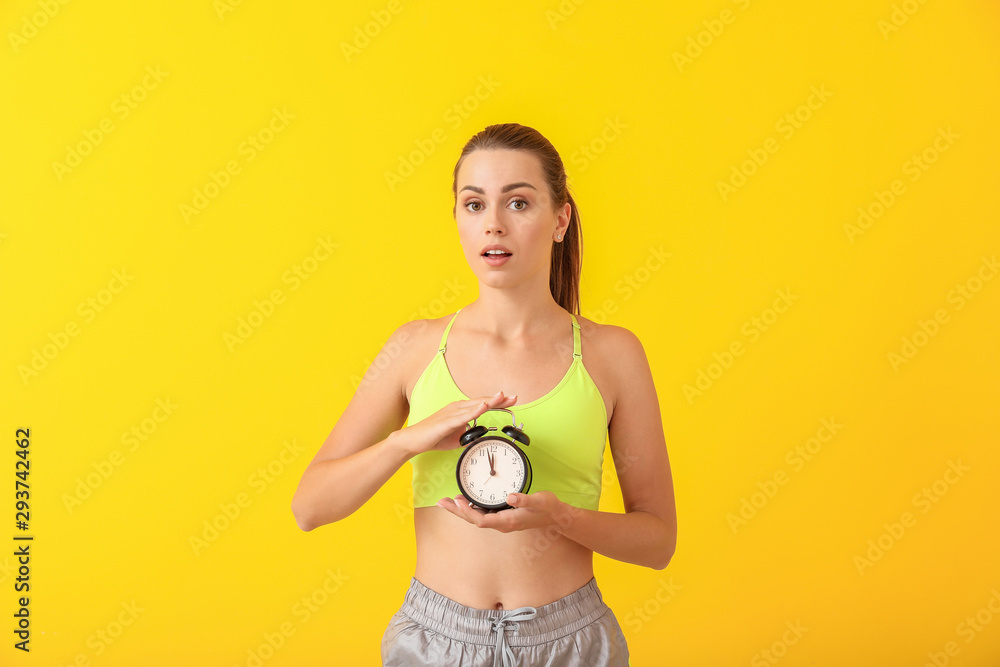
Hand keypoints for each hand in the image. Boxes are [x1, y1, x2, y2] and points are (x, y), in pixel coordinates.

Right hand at [398, 391, 516, 455]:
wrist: (414, 441)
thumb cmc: (435, 437)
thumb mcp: (458, 438)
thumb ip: (470, 435)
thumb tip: (481, 437)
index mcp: (461, 410)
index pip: (483, 404)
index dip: (498, 402)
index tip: (512, 401)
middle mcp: (457, 408)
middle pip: (482, 401)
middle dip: (499, 400)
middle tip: (514, 397)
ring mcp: (451, 413)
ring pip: (474, 406)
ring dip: (489, 401)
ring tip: (502, 397)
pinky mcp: (446, 421)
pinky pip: (463, 416)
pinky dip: (474, 411)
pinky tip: (484, 407)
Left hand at [435, 490, 568, 533]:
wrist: (556, 516)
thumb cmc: (548, 508)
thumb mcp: (540, 501)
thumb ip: (525, 500)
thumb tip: (511, 497)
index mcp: (508, 521)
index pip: (482, 520)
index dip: (468, 512)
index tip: (457, 501)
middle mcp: (502, 523)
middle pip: (474, 520)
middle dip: (456, 511)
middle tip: (441, 502)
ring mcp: (502, 521)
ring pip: (476, 517)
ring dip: (461, 510)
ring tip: (446, 502)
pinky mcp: (503, 516)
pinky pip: (482, 514)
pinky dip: (471, 508)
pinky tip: (465, 502)